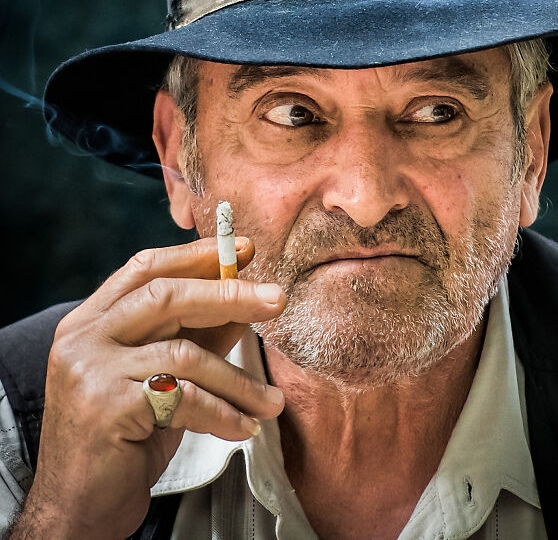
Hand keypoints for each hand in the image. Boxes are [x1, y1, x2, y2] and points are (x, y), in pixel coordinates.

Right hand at [12, 237, 285, 539]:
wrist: (79, 510)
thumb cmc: (124, 440)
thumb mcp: (161, 378)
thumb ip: (196, 336)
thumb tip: (245, 303)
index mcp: (91, 320)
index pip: (145, 268)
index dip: (197, 255)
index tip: (244, 249)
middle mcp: (84, 338)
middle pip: (166, 295)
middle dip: (228, 294)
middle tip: (276, 298)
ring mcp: (90, 370)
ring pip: (184, 352)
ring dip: (238, 379)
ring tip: (270, 401)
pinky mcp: (107, 407)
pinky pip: (184, 397)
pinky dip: (223, 412)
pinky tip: (244, 426)